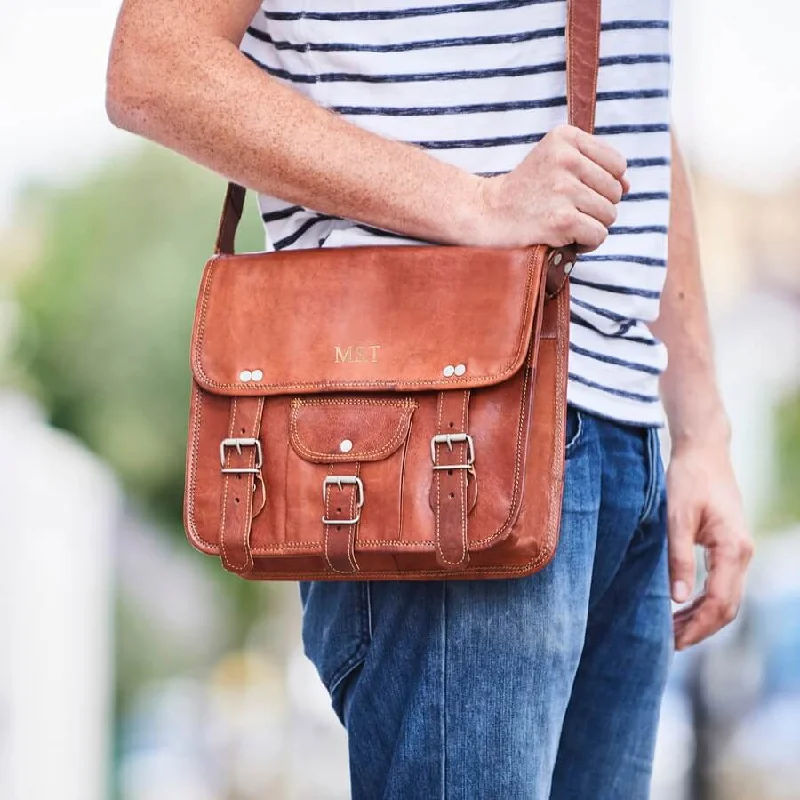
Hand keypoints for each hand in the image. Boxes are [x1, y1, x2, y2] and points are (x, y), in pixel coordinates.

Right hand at [476, 125, 629, 250]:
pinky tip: (566, 238)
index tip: (578, 191)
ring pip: (609, 215)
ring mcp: (563, 190)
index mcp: (565, 137)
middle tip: (567, 210)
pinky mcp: (561, 220)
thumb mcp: (554, 161)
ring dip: (591, 226)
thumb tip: (628, 186)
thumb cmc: (526, 191)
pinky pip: (598, 235)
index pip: (617, 164)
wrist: (488, 214)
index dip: (604, 184)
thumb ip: (594, 166)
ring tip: (564, 223)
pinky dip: (586, 243)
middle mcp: (566, 159)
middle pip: (615, 192)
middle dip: (597, 207)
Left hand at [667, 438, 753, 649]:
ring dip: (702, 618)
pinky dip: (704, 601)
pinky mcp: (731, 547)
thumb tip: (677, 600)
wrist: (704, 452)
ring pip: (727, 598)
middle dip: (700, 629)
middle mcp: (743, 553)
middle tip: (669, 645)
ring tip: (672, 631)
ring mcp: (740, 551)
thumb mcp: (676, 518)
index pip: (719, 602)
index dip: (697, 627)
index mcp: (733, 549)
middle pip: (727, 607)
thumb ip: (678, 559)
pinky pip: (722, 584)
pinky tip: (682, 608)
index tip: (674, 643)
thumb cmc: (688, 480)